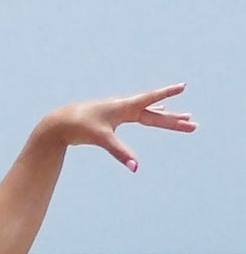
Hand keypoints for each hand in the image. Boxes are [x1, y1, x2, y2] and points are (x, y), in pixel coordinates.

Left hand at [43, 85, 195, 171]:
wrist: (61, 122)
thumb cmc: (80, 127)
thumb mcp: (102, 139)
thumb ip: (121, 153)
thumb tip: (135, 167)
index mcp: (125, 107)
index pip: (151, 99)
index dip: (167, 94)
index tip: (183, 86)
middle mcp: (125, 107)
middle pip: (156, 114)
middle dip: (175, 121)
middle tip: (194, 125)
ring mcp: (121, 112)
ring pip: (150, 115)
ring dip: (167, 117)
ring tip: (185, 118)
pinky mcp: (115, 118)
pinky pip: (140, 115)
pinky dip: (153, 114)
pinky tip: (160, 112)